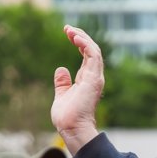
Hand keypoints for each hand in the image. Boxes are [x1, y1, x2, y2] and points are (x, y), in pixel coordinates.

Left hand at [51, 25, 103, 154]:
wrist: (71, 129)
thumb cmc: (67, 117)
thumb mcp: (62, 95)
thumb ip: (62, 83)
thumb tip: (61, 69)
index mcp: (87, 80)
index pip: (87, 55)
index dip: (79, 41)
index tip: (68, 32)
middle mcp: (94, 77)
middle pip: (92, 50)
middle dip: (80, 36)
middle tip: (67, 28)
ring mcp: (95, 78)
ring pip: (94, 50)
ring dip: (83, 37)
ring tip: (70, 30)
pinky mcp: (94, 79)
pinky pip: (93, 55)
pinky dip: (86, 44)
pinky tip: (75, 38)